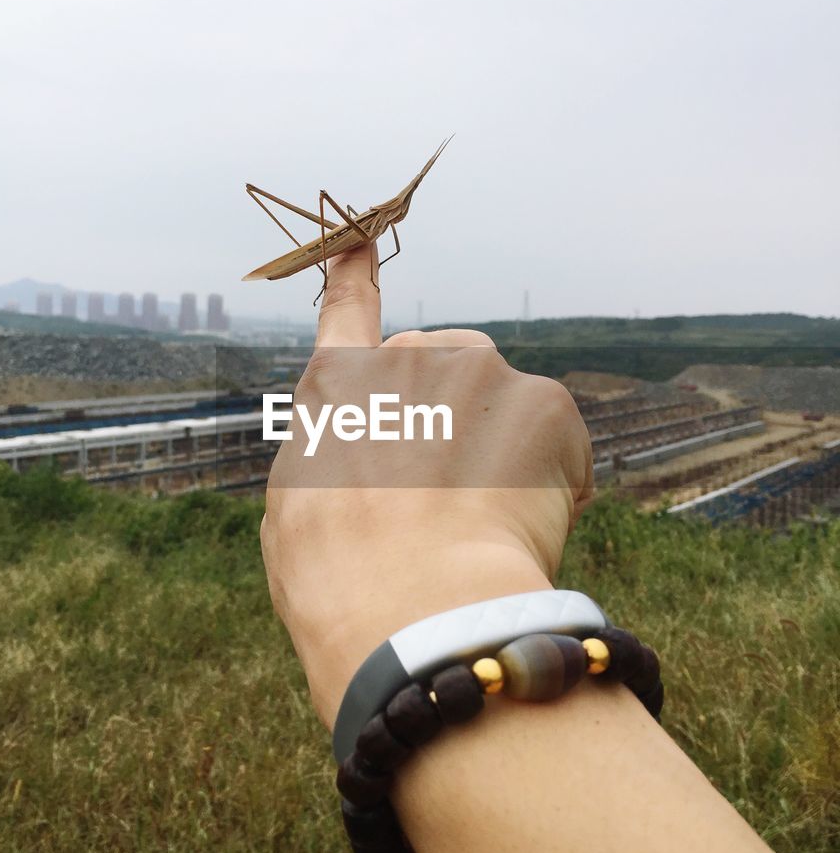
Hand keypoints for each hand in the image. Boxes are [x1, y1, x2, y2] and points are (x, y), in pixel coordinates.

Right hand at [260, 245, 593, 727]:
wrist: (417, 615)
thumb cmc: (341, 587)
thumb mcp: (295, 518)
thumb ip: (329, 462)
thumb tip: (362, 461)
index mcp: (338, 388)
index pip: (347, 310)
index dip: (356, 273)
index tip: (363, 237)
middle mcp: (407, 359)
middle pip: (441, 372)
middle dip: (450, 421)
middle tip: (447, 502)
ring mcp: (479, 372)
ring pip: (503, 405)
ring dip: (503, 450)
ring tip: (485, 526)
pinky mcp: (545, 401)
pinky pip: (557, 439)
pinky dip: (555, 481)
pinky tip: (527, 531)